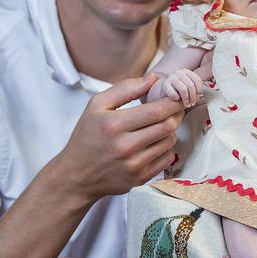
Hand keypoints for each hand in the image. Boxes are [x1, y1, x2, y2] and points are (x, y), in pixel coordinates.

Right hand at [56, 75, 184, 201]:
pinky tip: (154, 143)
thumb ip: (125, 88)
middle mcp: (125, 146)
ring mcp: (134, 165)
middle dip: (176, 113)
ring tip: (159, 125)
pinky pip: (167, 159)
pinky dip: (166, 148)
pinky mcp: (140, 179)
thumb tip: (153, 78)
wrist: (76, 175)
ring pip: (170, 142)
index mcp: (114, 124)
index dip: (174, 101)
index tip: (179, 95)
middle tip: (176, 107)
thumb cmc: (87, 136)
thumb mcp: (96, 105)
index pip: (156, 110)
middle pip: (167, 126)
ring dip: (170, 130)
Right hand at [161, 68, 203, 107]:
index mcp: (186, 71)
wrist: (165, 92)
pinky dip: (176, 98)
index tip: (199, 96)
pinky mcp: (165, 84)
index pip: (197, 79)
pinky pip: (173, 93)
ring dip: (186, 99)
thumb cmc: (179, 91)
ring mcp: (171, 77)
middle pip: (190, 85)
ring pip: (183, 89)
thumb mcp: (188, 87)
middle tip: (192, 104)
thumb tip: (205, 93)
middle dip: (193, 97)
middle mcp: (179, 72)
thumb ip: (196, 87)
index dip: (199, 89)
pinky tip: (177, 100)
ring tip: (187, 105)